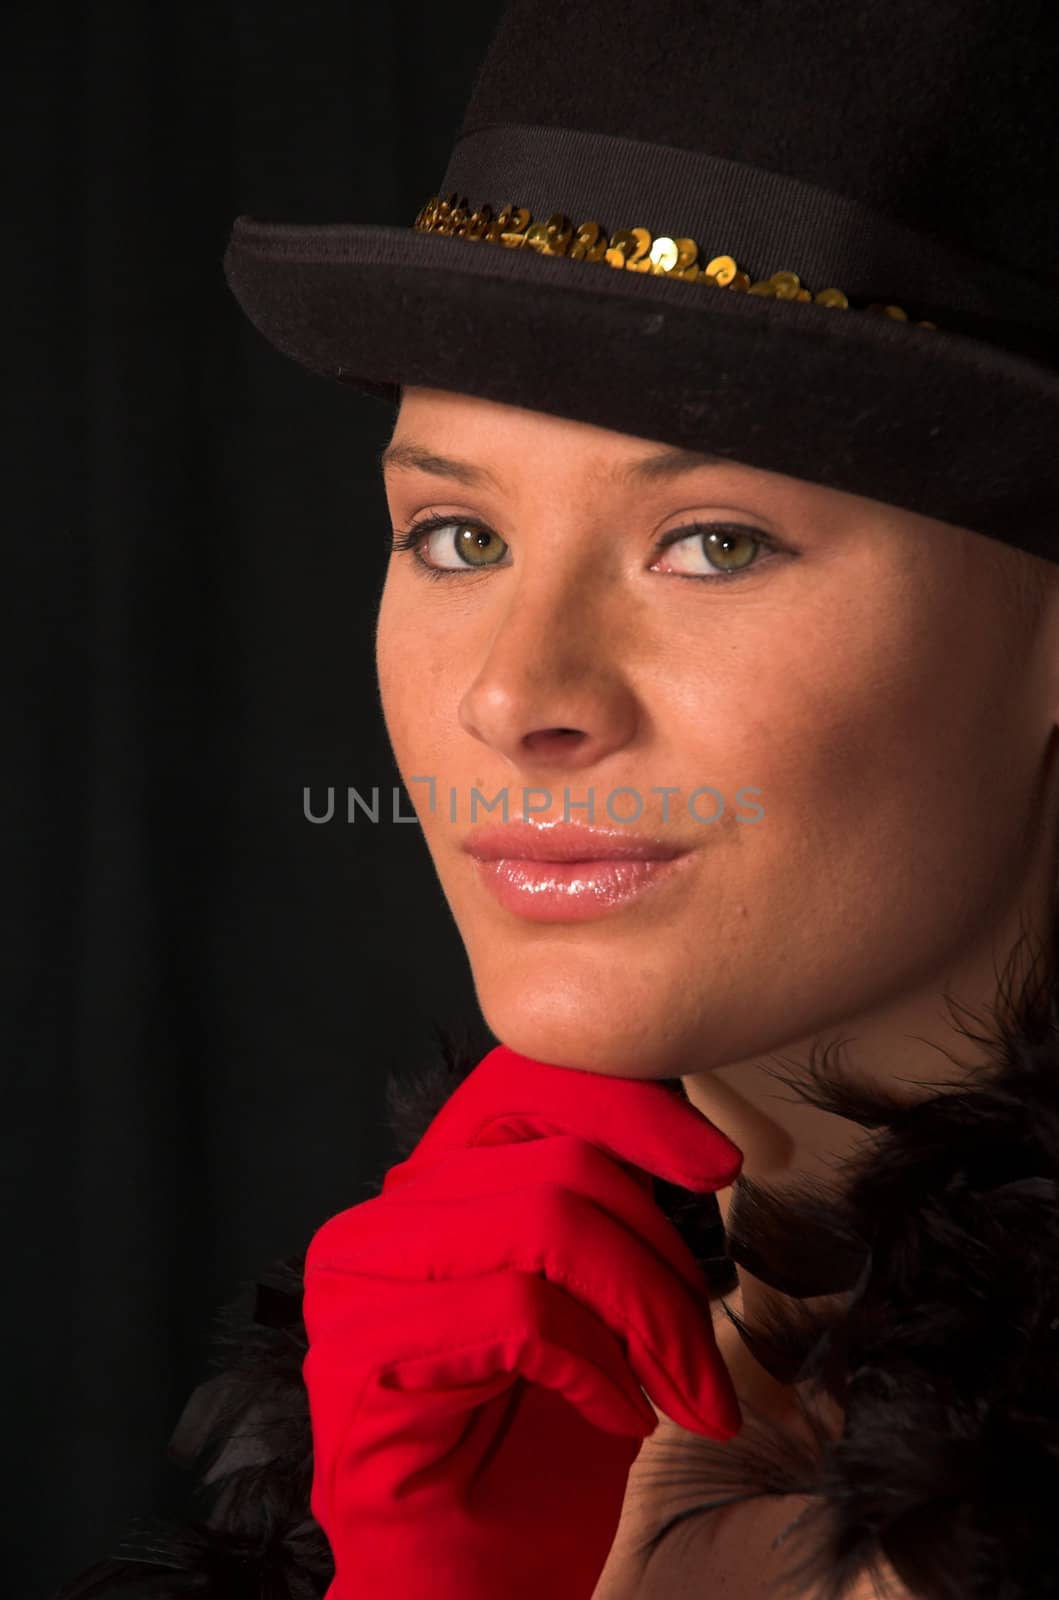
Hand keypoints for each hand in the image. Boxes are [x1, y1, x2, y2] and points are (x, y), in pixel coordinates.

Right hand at [302, 1043, 743, 1599]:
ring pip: (545, 1224)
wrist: (478, 1595)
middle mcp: (378, 1225)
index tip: (721, 1162)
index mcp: (428, 1194)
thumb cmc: (539, 1457)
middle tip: (708, 1352)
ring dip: (648, 1314)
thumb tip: (693, 1140)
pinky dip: (600, 1369)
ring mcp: (358, 1292)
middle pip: (555, 1158)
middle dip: (663, 1253)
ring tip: (685, 1392)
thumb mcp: (589, 1305)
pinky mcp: (365, 1364)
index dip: (628, 1105)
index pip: (521, 1081)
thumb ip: (601, 1212)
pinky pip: (521, 1314)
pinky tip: (620, 1420)